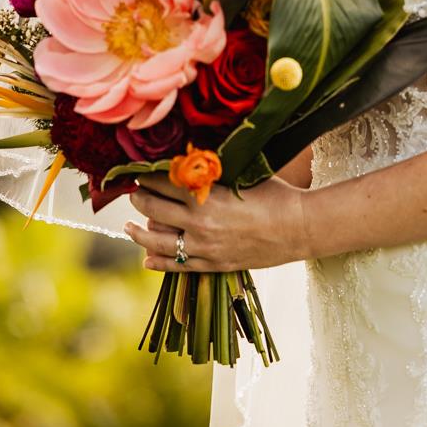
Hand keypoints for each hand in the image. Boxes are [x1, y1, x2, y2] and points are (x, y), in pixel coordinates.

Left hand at [124, 172, 309, 272]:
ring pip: (157, 241)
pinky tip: (147, 257)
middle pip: (153, 208)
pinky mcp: (213, 265)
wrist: (299, 228)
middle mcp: (198, 222)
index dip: (146, 174)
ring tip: (128, 227)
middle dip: (139, 198)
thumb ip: (212, 172)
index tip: (139, 170)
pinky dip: (158, 261)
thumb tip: (187, 161)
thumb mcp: (242, 175)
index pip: (162, 181)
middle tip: (134, 192)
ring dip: (137, 232)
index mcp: (205, 195)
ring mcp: (204, 247)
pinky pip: (176, 265)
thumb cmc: (275, 194)